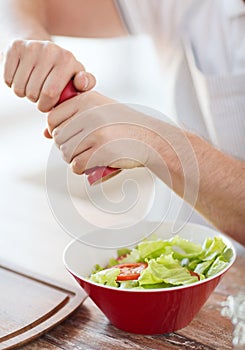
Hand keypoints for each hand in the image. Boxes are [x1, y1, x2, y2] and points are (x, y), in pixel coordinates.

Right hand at [3, 39, 95, 111]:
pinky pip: (8, 80)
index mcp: (67, 60)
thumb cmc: (63, 72)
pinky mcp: (15, 47)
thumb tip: (81, 83)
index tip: (48, 104)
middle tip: (40, 93)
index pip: (50, 93)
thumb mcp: (77, 78)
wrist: (42, 48)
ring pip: (19, 88)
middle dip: (36, 100)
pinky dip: (12, 84)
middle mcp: (50, 49)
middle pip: (33, 93)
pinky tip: (22, 77)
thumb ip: (85, 85)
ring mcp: (31, 46)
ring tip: (32, 86)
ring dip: (24, 93)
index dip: (46, 105)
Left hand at [46, 91, 160, 173]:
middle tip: (80, 149)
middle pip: (58, 137)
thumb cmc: (124, 126)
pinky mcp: (101, 152)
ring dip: (72, 159)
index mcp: (86, 100)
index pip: (52, 118)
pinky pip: (76, 165)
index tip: (69, 136)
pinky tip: (90, 165)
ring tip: (85, 157)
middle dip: (65, 147)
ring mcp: (95, 133)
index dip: (56, 130)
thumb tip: (44, 133)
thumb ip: (73, 116)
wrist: (151, 139)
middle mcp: (89, 114)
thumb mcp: (100, 112)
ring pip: (65, 152)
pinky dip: (80, 169)